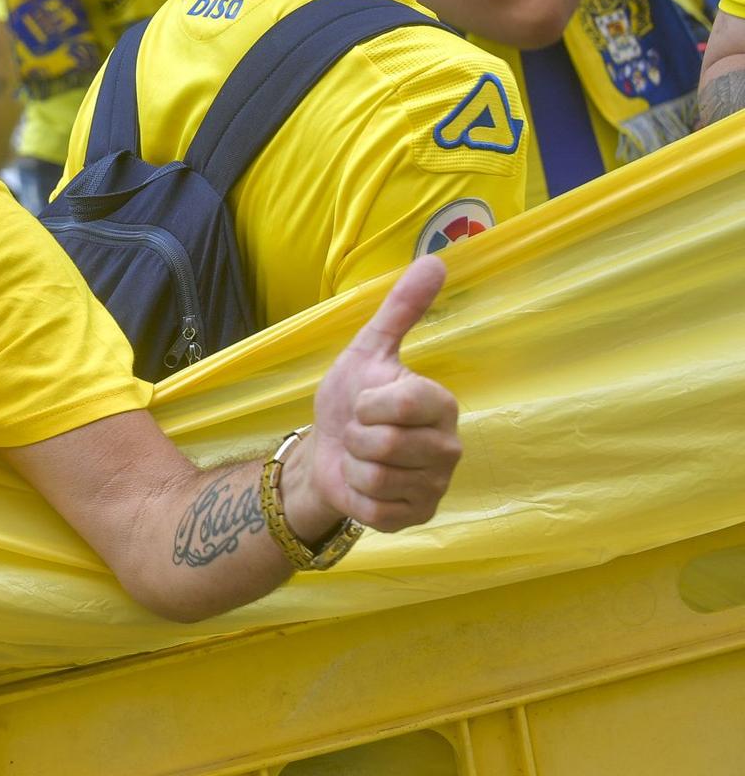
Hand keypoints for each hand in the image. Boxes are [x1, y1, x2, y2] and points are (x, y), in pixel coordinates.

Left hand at [292, 256, 460, 533]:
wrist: (327, 450)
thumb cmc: (350, 398)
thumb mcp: (368, 350)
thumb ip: (401, 309)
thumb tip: (435, 259)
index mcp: (441, 404)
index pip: (401, 405)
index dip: (366, 405)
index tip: (364, 402)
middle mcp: (449, 447)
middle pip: (384, 445)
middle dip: (354, 436)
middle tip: (359, 432)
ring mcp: (436, 486)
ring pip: (377, 477)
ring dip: (353, 465)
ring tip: (361, 456)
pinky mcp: (418, 517)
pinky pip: (374, 509)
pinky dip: (356, 496)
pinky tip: (364, 484)